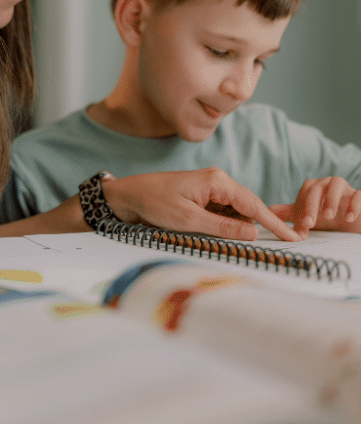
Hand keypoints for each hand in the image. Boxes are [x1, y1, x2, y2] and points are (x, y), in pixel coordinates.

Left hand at [102, 167, 300, 241]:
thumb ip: (222, 227)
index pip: (254, 205)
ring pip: (238, 211)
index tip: (294, 237)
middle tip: (285, 242)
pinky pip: (225, 212)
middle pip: (250, 207)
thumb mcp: (189, 220)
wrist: (130, 194)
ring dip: (243, 226)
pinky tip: (231, 234)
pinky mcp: (205, 196)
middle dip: (264, 225)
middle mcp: (218, 181)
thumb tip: (252, 234)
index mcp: (217, 182)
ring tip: (249, 241)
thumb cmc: (154, 202)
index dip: (275, 223)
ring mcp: (211, 188)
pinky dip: (230, 224)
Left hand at [269, 177, 360, 235]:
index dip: (301, 206)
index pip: (305, 191)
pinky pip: (358, 194)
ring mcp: (346, 189)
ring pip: (337, 183)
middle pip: (317, 187)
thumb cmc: (329, 219)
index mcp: (316, 188)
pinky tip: (349, 218)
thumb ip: (291, 213)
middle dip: (311, 205)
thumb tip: (269, 210)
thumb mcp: (310, 217)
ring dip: (331, 199)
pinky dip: (354, 205)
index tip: (300, 225)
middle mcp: (329, 184)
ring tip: (328, 216)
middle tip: (309, 223)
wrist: (352, 227)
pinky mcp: (360, 196)